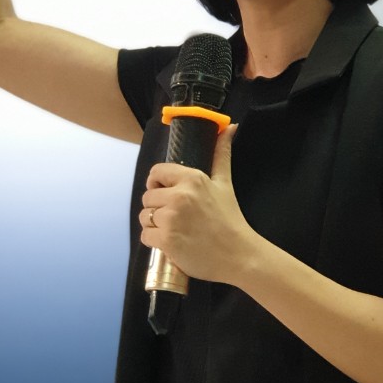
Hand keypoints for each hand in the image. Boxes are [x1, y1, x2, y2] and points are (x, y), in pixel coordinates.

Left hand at [139, 125, 256, 283]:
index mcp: (192, 179)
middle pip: (147, 197)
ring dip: (155, 225)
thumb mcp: (225, 183)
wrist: (238, 255)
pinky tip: (172, 242)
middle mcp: (179, 196)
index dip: (157, 184)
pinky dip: (154, 241)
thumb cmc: (231, 220)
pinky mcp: (166, 240)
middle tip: (177, 218)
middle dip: (158, 208)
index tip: (166, 194)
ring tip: (175, 230)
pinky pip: (145, 236)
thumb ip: (222, 155)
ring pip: (144, 217)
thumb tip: (229, 127)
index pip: (156, 172)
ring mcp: (171, 219)